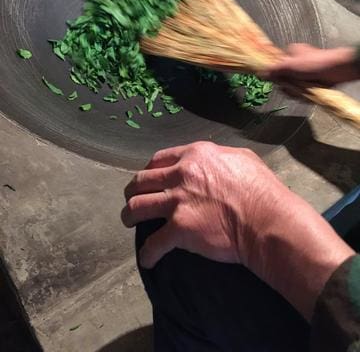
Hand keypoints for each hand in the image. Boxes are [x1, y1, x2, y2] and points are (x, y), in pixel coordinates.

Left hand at [121, 142, 353, 320]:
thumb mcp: (242, 158)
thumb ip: (221, 155)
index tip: (148, 179)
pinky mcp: (179, 229)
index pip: (159, 159)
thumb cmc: (262, 190)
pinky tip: (148, 259)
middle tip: (132, 199)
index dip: (149, 170)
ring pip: (137, 206)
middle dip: (133, 190)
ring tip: (129, 221)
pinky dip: (148, 253)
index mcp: (195, 156)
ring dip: (129, 215)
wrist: (268, 221)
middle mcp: (180, 175)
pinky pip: (153, 244)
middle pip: (141, 180)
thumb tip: (214, 160)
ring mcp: (177, 202)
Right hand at [265, 44, 357, 85]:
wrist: (338, 70)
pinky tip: (308, 93)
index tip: (277, 81)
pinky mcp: (311, 82)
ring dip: (296, 91)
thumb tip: (260, 73)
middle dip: (287, 86)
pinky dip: (304, 94)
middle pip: (283, 79)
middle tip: (293, 86)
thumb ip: (275, 70)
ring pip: (292, 87)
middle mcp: (297, 63)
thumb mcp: (291, 65)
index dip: (275, 75)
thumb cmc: (317, 62)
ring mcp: (304, 74)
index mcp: (291, 54)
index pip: (276, 65)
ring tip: (304, 89)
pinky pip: (301, 91)